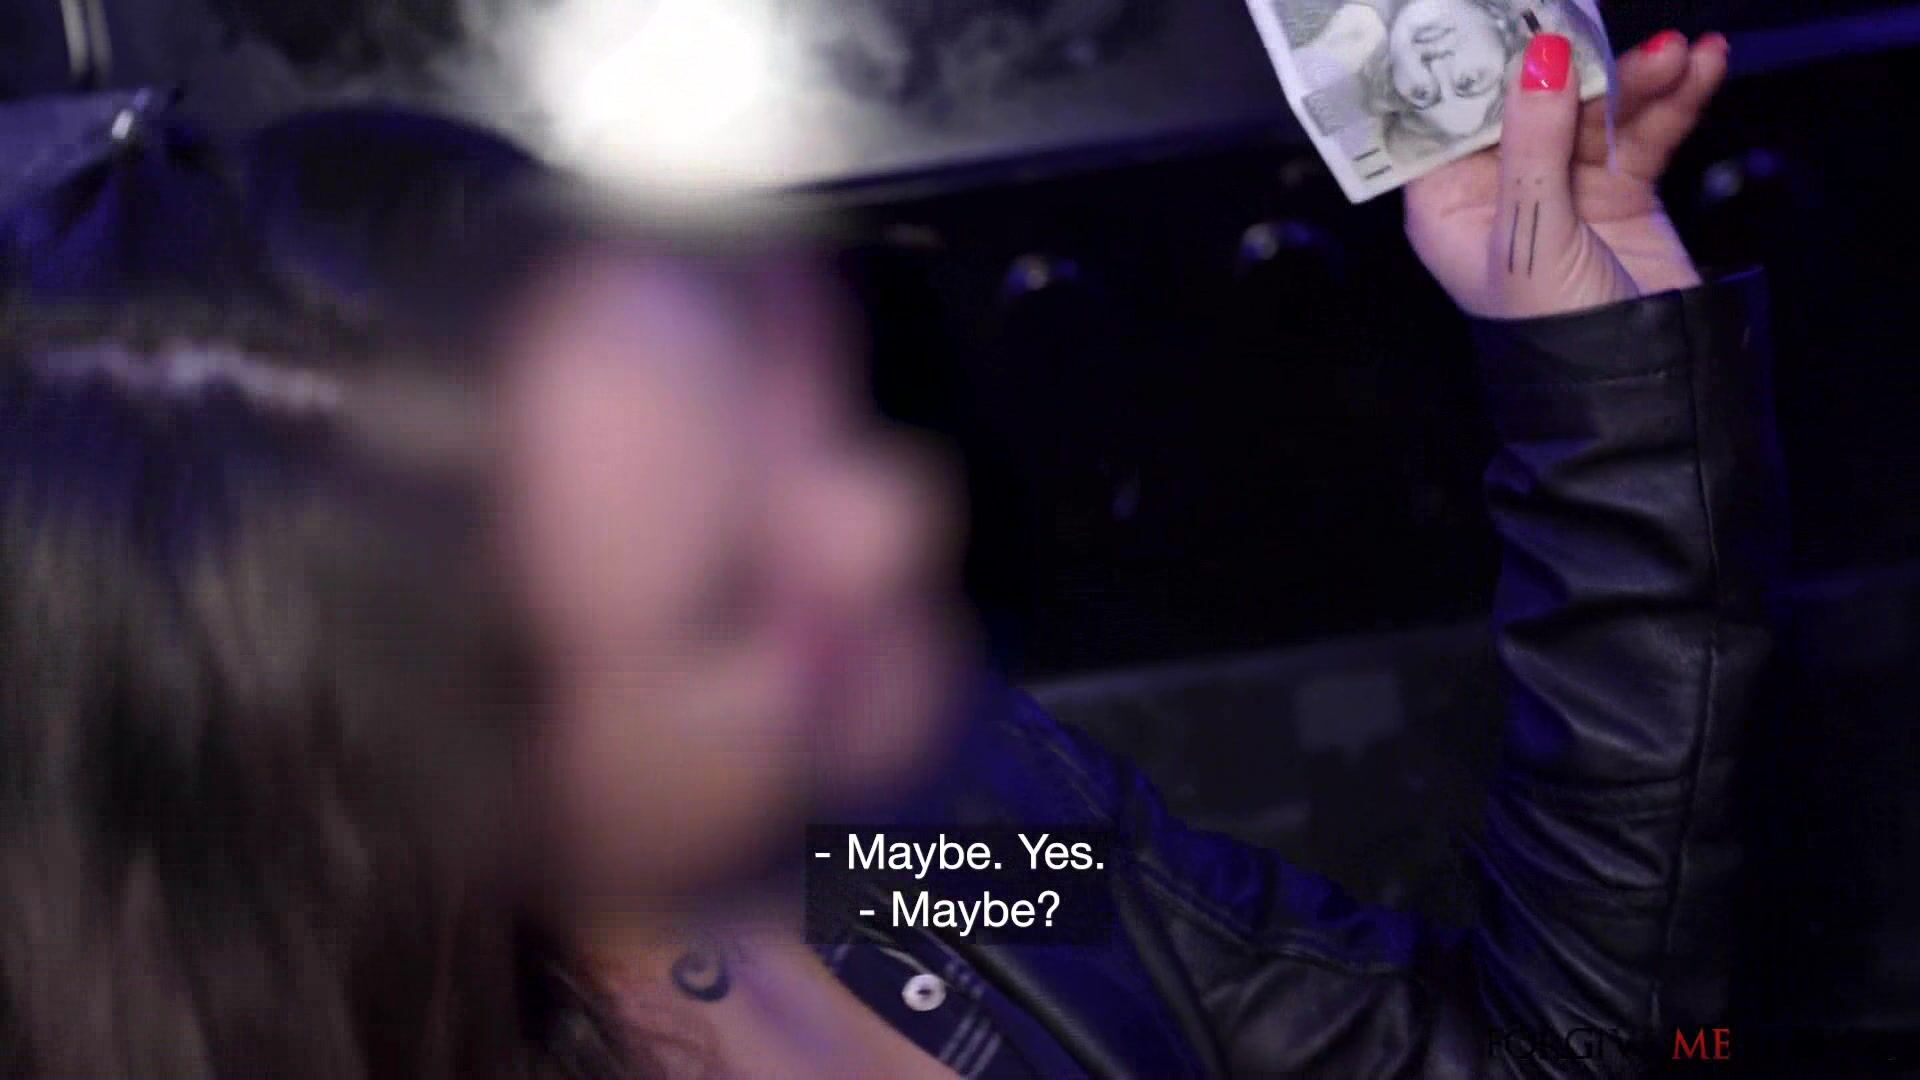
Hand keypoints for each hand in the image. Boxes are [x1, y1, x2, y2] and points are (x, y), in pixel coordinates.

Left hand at [1405, 29, 1731, 319]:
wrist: (1641, 388)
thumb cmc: (1558, 334)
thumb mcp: (1534, 233)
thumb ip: (1535, 142)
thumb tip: (1541, 55)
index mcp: (1448, 205)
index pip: (1448, 119)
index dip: (1473, 65)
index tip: (1502, 13)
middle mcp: (1499, 190)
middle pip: (1527, 101)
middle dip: (1569, 62)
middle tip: (1594, 20)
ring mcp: (1563, 189)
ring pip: (1593, 110)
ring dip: (1634, 79)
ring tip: (1673, 53)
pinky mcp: (1622, 193)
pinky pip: (1644, 132)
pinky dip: (1672, 99)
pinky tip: (1703, 64)